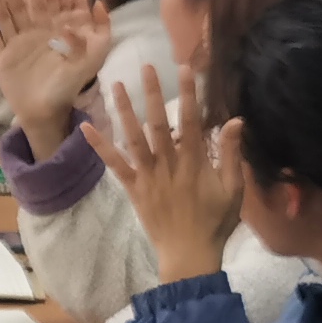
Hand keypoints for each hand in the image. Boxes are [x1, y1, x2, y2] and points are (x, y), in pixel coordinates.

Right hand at [0, 0, 117, 160]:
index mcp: (58, 29)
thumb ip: (100, 31)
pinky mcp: (2, 56)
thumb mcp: (94, 58)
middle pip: (32, 2)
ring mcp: (18, 42)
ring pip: (9, 14)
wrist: (45, 112)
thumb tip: (99, 3)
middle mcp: (36, 31)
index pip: (59, 0)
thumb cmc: (70, 85)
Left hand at [93, 64, 240, 285]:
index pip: (190, 121)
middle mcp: (168, 165)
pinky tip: (86, 128)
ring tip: (115, 85)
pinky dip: (100, 146)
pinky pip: (115, 165)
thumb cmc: (215, 223)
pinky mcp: (134, 189)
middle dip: (152, 93)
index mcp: (194, 163)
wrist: (189, 255)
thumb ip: (231, 154)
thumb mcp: (233, 189)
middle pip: (158, 124)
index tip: (184, 68)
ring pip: (133, 138)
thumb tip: (235, 120)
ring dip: (123, 111)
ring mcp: (148, 177)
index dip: (187, 93)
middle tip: (145, 66)